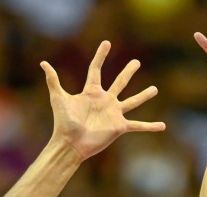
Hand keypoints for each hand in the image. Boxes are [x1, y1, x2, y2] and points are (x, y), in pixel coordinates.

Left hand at [41, 42, 165, 160]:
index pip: (96, 70)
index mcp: (91, 92)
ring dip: (144, 96)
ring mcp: (113, 114)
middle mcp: (104, 101)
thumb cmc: (63, 122)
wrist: (70, 144)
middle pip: (119, 82)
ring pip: (132, 102)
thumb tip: (43, 63)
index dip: (100, 56)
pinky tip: (162, 126)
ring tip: (155, 89)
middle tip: (136, 62)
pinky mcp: (119, 127)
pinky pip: (138, 125)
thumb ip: (54, 80)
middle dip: (128, 72)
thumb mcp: (58, 98)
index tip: (106, 43)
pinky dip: (150, 126)